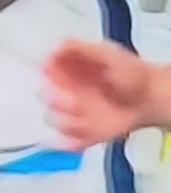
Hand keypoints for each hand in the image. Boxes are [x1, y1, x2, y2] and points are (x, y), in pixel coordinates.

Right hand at [44, 38, 165, 147]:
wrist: (151, 97)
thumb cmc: (129, 72)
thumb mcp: (106, 52)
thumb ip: (78, 47)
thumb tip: (53, 48)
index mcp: (64, 68)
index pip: (41, 68)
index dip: (43, 70)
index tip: (51, 70)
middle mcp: (64, 91)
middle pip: (43, 96)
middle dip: (54, 99)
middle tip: (74, 101)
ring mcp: (74, 114)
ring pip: (54, 120)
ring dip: (66, 121)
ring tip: (85, 119)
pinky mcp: (86, 133)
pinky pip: (68, 143)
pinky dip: (68, 144)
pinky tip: (77, 140)